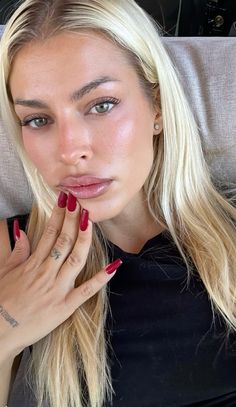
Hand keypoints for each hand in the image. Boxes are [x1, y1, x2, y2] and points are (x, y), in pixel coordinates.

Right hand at [0, 194, 120, 357]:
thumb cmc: (1, 300)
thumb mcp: (4, 271)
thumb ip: (16, 251)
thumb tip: (22, 232)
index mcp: (32, 263)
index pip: (49, 233)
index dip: (59, 214)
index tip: (66, 199)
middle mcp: (46, 273)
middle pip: (63, 240)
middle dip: (72, 218)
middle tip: (80, 201)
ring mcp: (57, 289)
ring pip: (75, 259)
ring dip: (84, 238)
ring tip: (90, 220)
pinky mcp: (65, 307)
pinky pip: (86, 291)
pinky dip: (101, 278)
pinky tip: (114, 265)